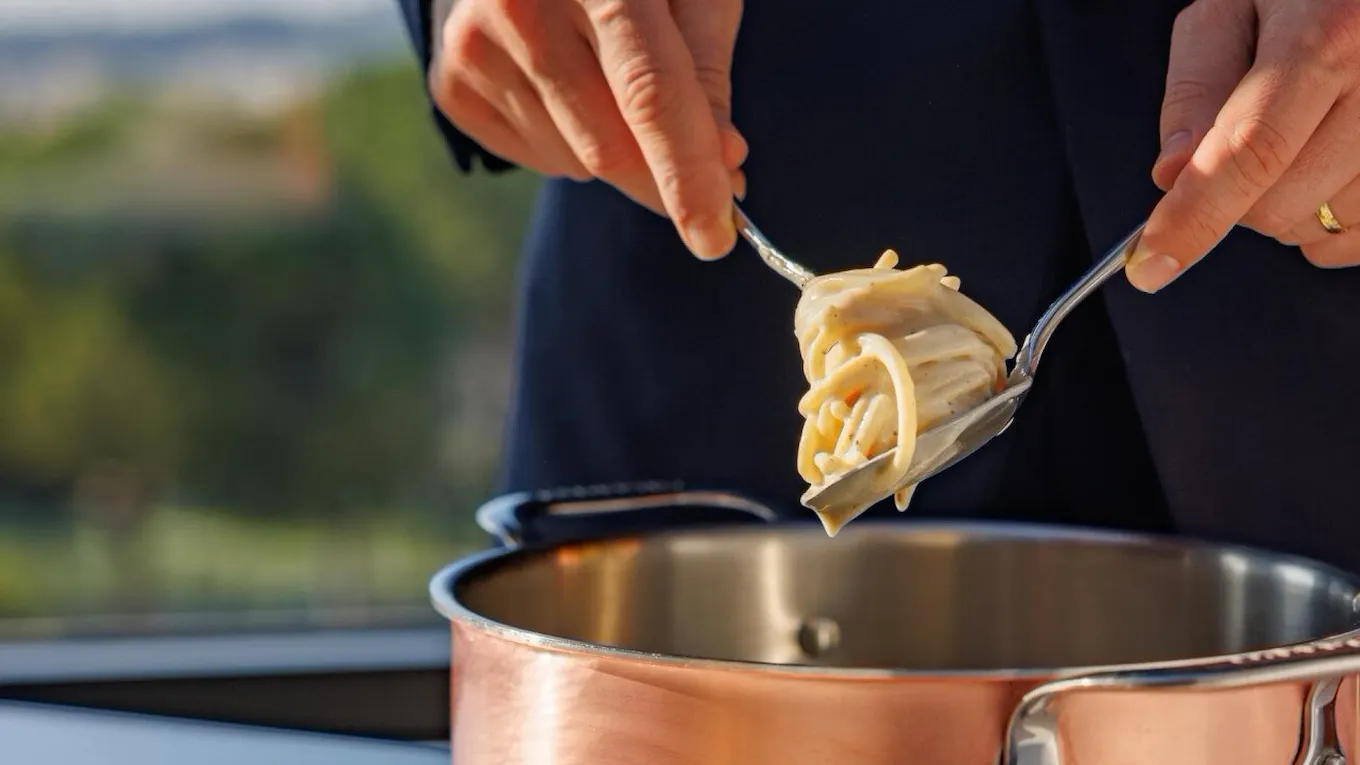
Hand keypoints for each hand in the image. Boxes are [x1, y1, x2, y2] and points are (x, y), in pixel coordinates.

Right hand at [429, 0, 747, 259]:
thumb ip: (707, 72)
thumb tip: (721, 165)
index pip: (648, 93)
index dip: (686, 174)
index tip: (714, 238)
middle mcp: (522, 3)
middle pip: (608, 146)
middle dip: (665, 180)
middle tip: (711, 179)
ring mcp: (475, 44)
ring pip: (576, 162)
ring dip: (619, 154)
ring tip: (614, 86)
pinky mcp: (452, 82)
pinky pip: (538, 159)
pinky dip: (575, 149)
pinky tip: (572, 93)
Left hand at [1127, 0, 1359, 291]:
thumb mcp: (1229, 9)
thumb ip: (1196, 88)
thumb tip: (1171, 177)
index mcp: (1329, 34)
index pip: (1250, 150)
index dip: (1194, 218)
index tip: (1149, 267)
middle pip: (1281, 203)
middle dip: (1232, 202)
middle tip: (1237, 149)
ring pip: (1323, 228)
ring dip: (1286, 210)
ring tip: (1296, 143)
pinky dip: (1328, 228)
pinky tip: (1323, 175)